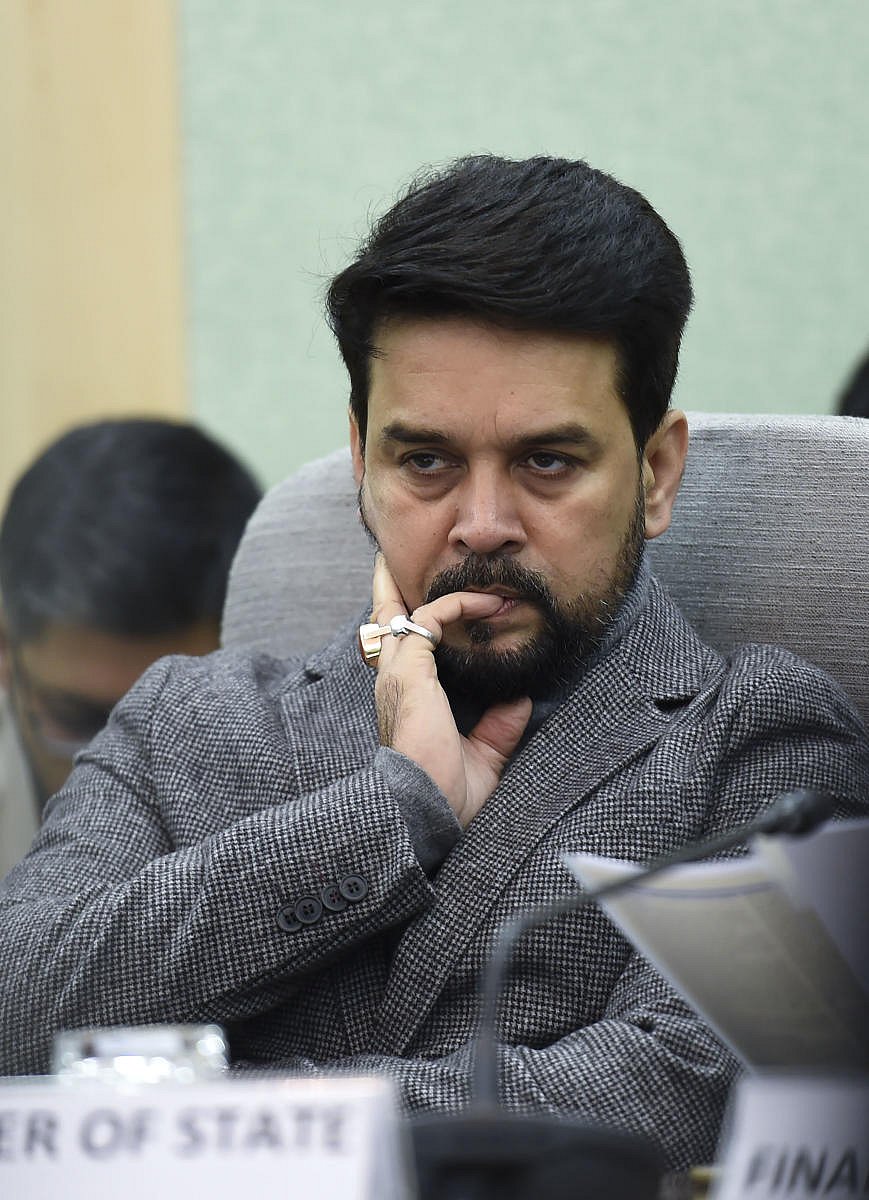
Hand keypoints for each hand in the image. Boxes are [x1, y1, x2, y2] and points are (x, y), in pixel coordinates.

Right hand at [370, 555, 531, 827]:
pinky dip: (458, 604)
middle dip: (389, 586)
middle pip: (385, 619)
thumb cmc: (448, 797)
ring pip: (402, 610)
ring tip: (459, 565)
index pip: (400, 650)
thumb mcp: (483, 757)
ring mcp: (398, 674)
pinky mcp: (411, 671)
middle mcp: (394, 682)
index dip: (409, 622)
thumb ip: (498, 727)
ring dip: (435, 587)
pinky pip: (431, 619)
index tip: (432, 602)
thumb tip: (519, 700)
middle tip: (391, 559)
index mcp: (405, 700)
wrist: (429, 812)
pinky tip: (488, 603)